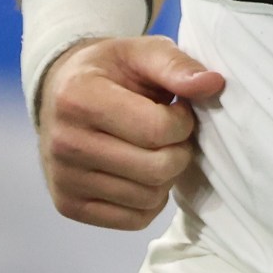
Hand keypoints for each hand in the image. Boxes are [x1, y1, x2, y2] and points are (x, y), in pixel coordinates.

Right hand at [35, 36, 224, 230]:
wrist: (59, 93)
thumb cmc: (109, 71)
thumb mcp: (140, 51)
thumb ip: (177, 66)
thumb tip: (213, 84)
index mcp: (79, 97)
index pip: (157, 130)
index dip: (182, 122)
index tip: (177, 109)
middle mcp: (65, 142)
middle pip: (156, 169)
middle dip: (179, 151)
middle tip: (172, 134)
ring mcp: (64, 179)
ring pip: (148, 198)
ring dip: (166, 176)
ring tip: (155, 150)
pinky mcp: (69, 206)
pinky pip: (134, 220)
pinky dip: (150, 200)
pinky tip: (141, 172)